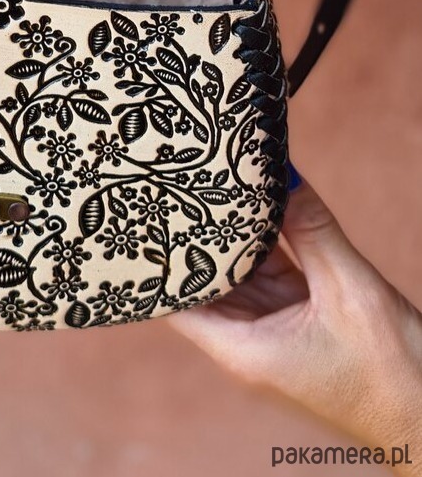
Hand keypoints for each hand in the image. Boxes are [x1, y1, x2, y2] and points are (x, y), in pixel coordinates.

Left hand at [167, 177, 421, 469]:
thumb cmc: (393, 374)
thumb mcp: (348, 289)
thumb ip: (310, 228)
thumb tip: (280, 172)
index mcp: (240, 348)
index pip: (174, 298)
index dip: (159, 257)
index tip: (152, 210)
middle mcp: (245, 342)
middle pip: (201, 281)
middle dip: (193, 235)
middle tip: (181, 179)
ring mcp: (270, 331)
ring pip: (234, 273)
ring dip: (230, 235)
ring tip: (213, 181)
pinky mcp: (296, 319)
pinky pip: (267, 274)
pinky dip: (263, 243)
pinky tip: (257, 205)